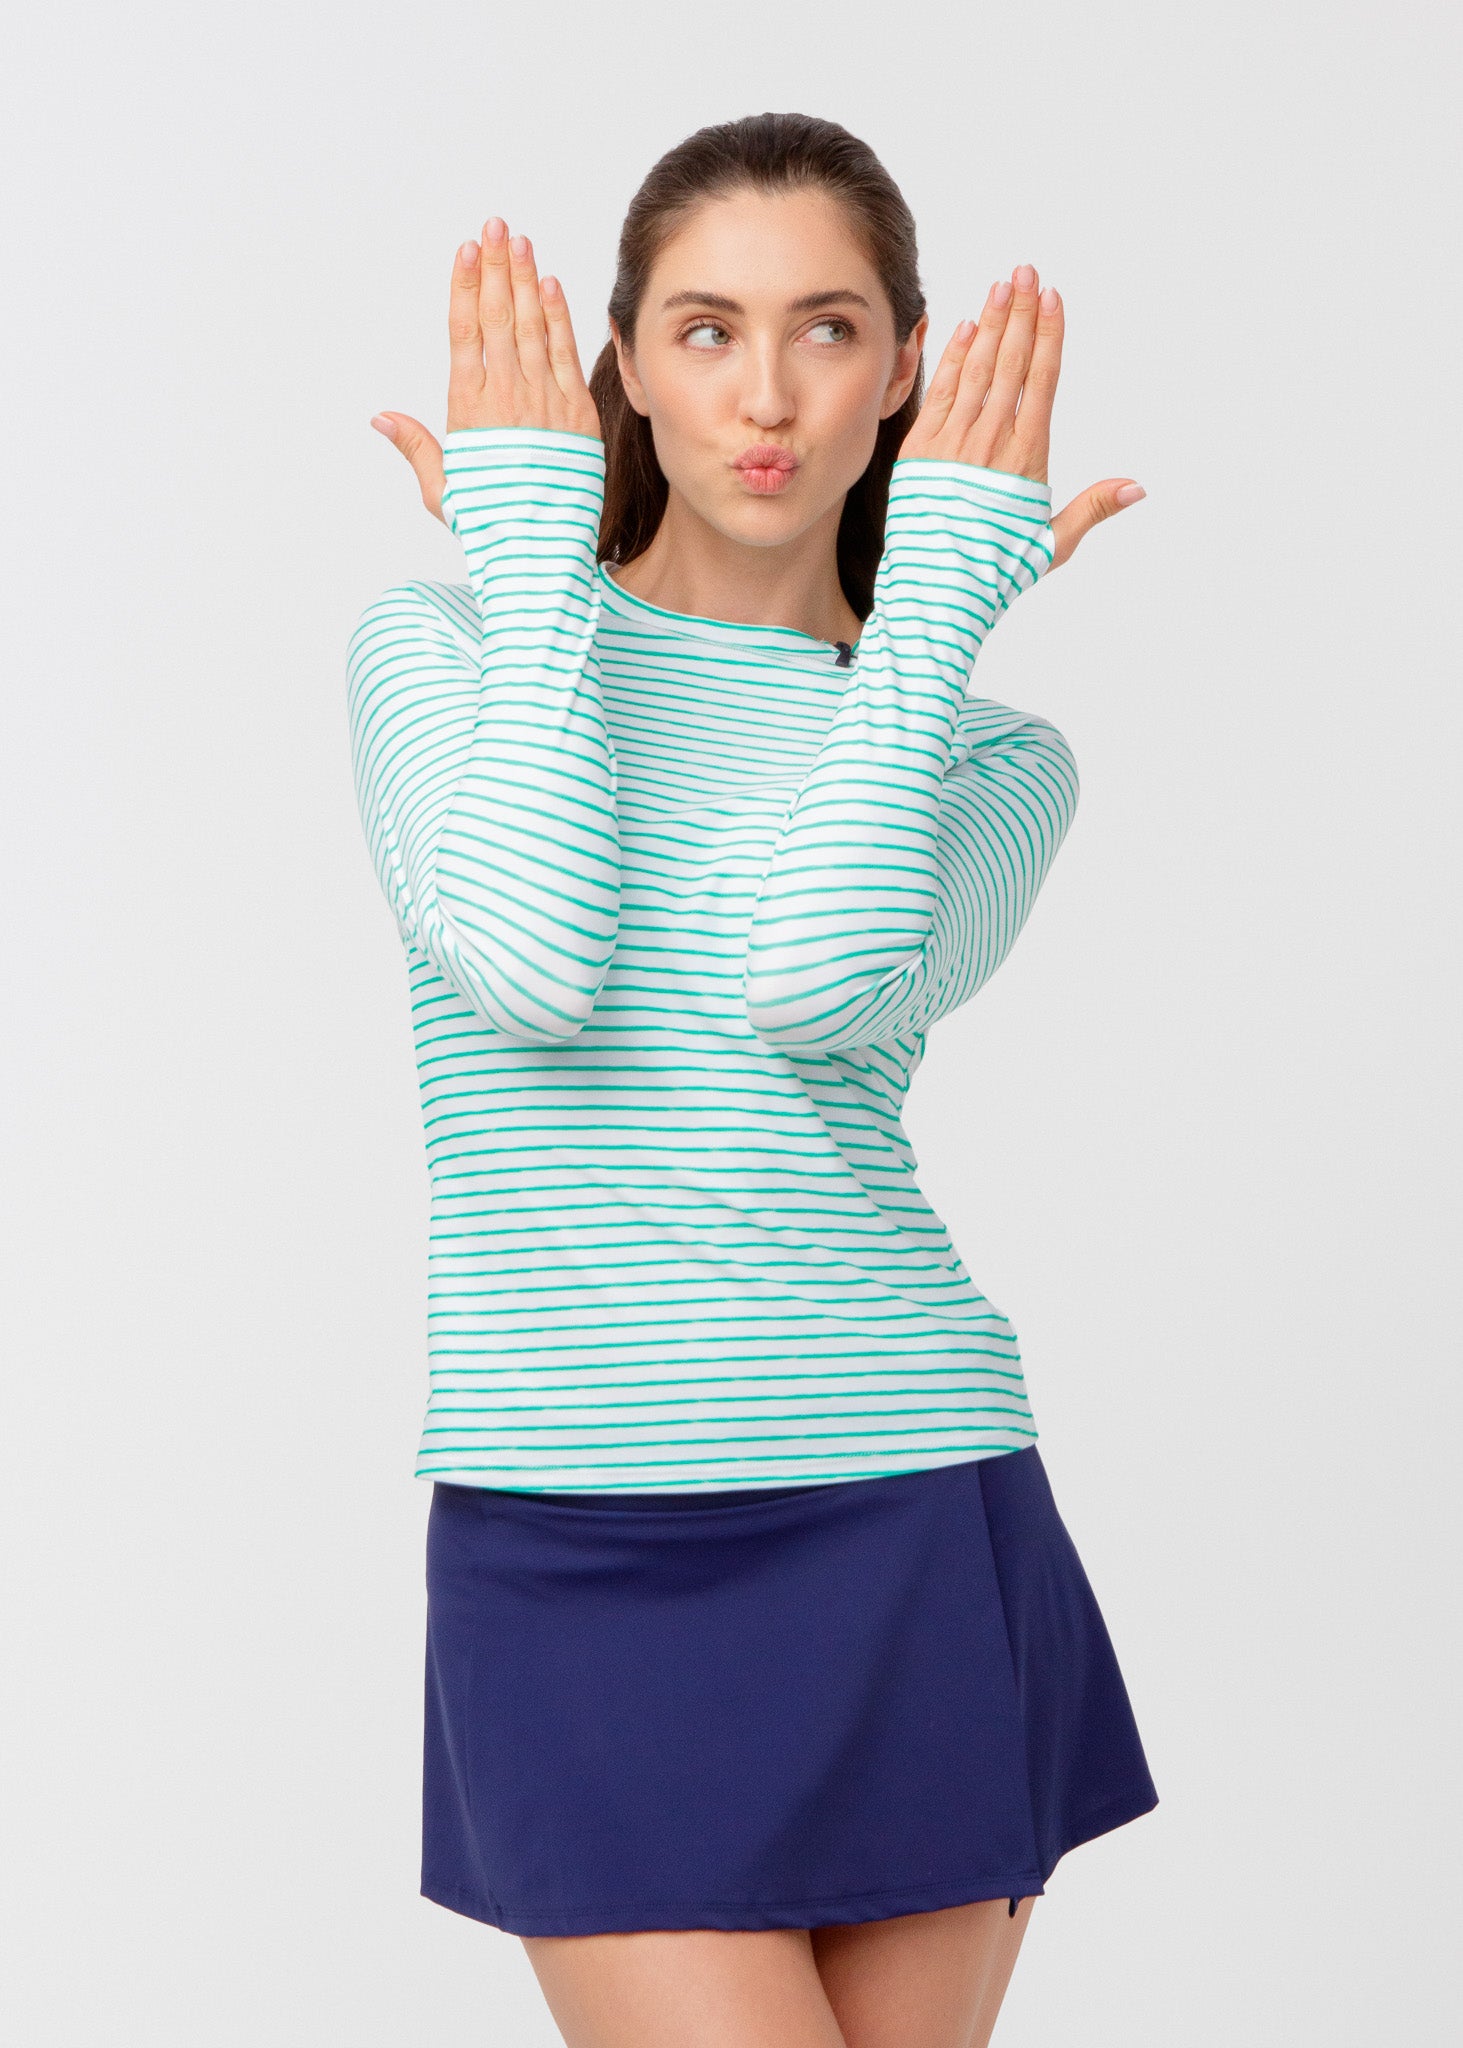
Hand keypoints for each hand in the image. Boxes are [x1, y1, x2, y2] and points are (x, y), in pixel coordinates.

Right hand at [369, 217, 600, 524]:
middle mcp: (507, 400)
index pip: (466, 334)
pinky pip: (565, 356)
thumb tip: (381, 416)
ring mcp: (545, 404)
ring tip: (520, 241)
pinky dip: (558, 317)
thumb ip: (416, 447)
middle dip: (497, 268)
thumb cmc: (487, 528)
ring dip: (525, 281)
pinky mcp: (577, 416)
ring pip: (533, 329)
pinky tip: (550, 285)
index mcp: (469, 412)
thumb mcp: (442, 492)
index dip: (466, 287)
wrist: (541, 554)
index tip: (467, 250)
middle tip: (496, 225)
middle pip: (499, 319)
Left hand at [899, 263, 1144, 570]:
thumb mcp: (1053, 546)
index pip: (1040, 382)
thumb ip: (1093, 509)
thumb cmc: (998, 574)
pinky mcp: (919, 452)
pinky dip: (951, 359)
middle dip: (1019, 313)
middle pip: (1009, 364)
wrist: (938, 594)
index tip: (1052, 298)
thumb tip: (1137, 487)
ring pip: (975, 371)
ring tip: (1000, 286)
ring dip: (988, 324)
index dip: (1047, 336)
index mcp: (1027, 460)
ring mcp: (952, 444)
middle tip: (1026, 270)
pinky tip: (962, 328)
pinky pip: (939, 394)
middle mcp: (990, 444)